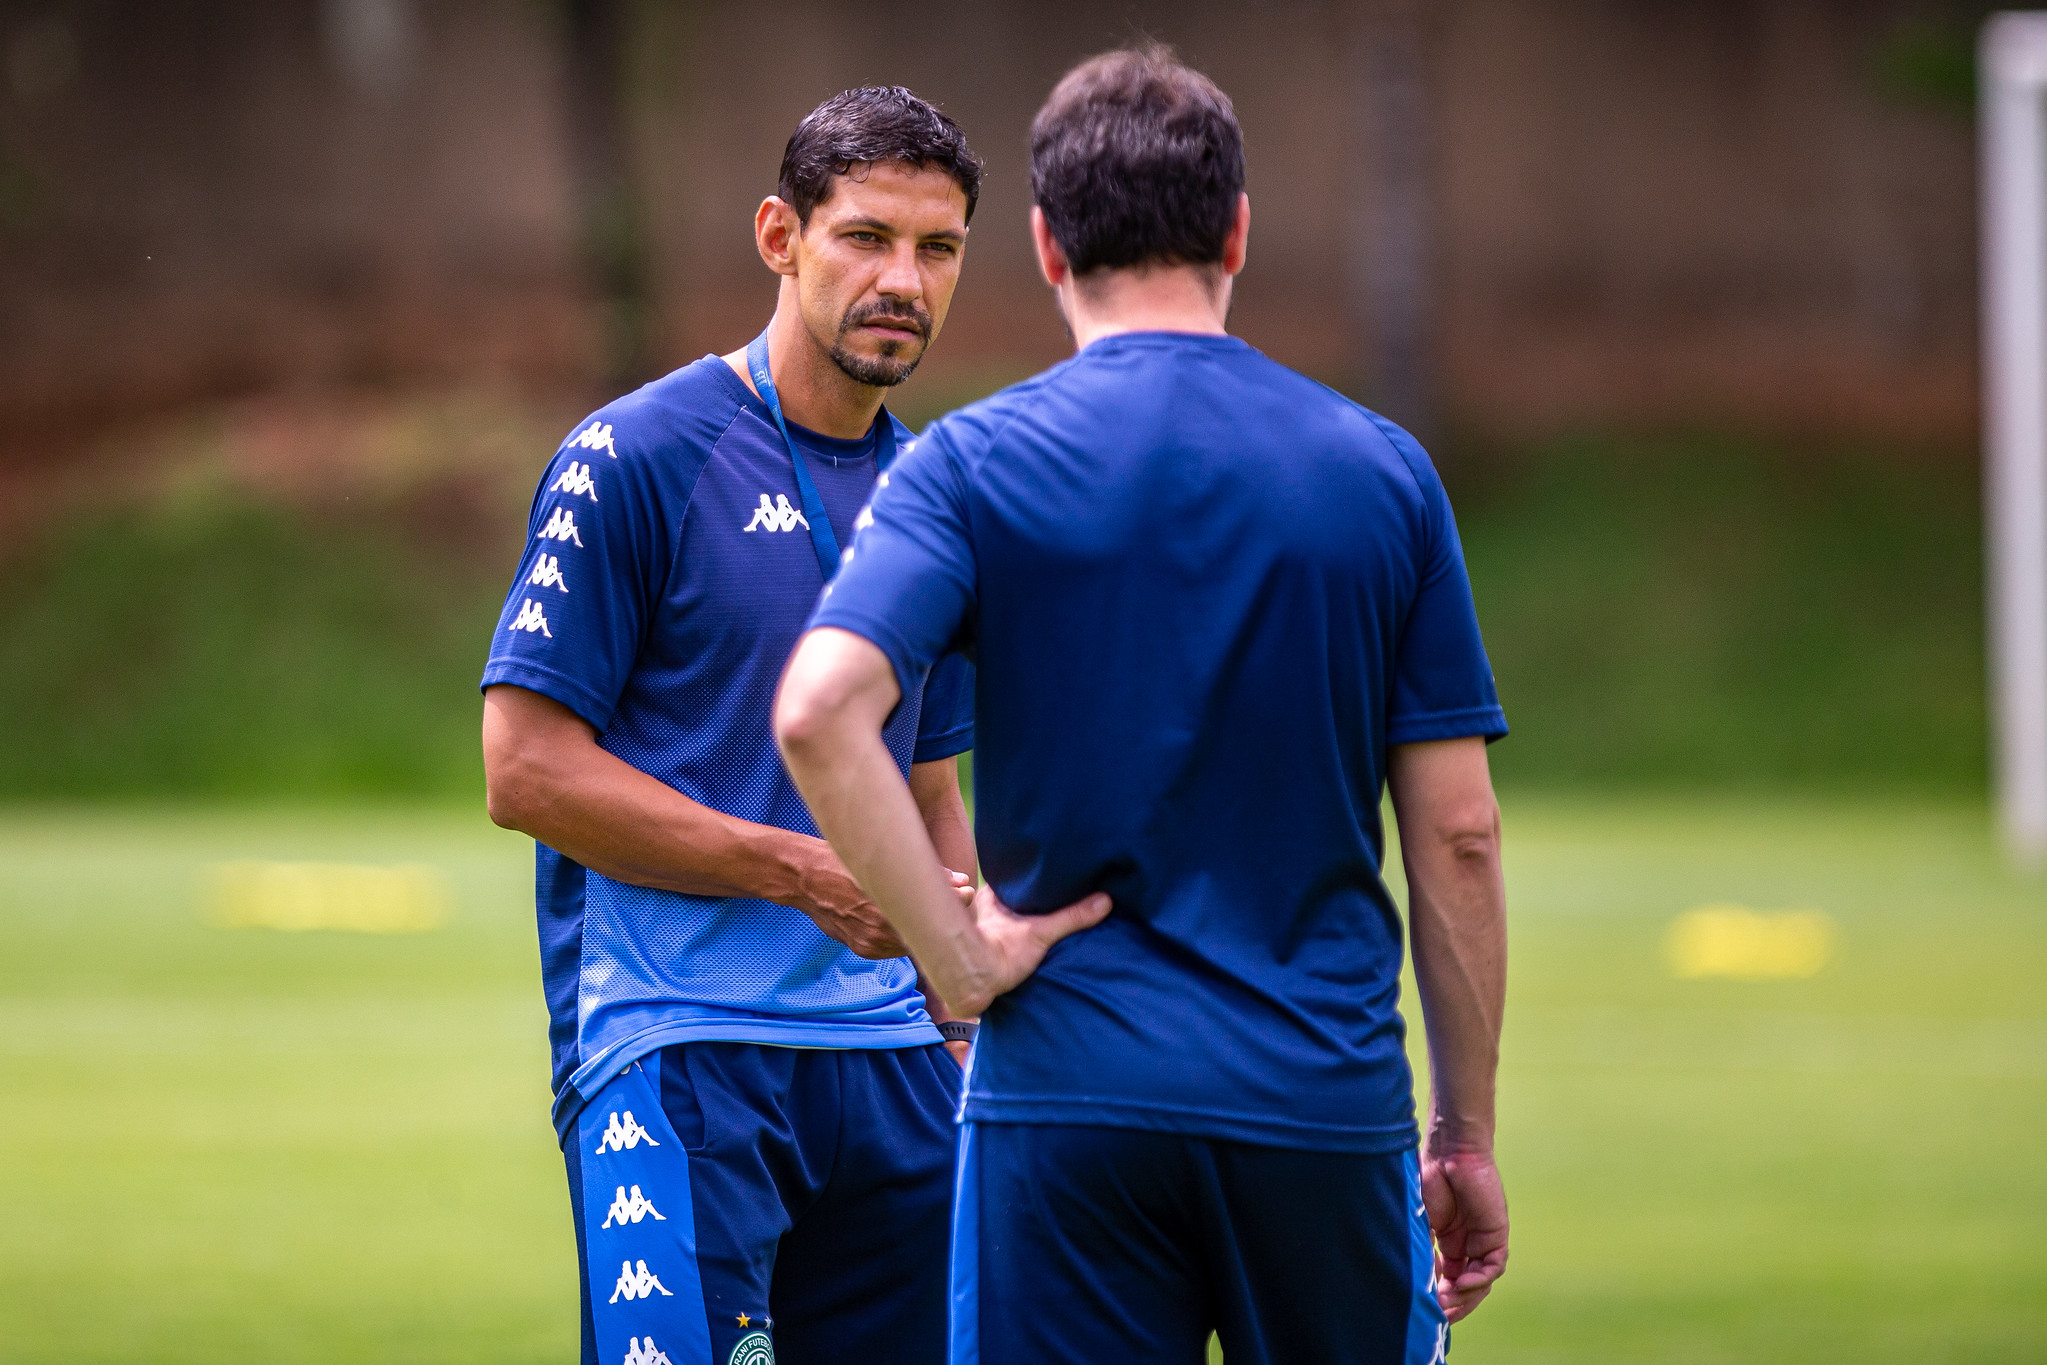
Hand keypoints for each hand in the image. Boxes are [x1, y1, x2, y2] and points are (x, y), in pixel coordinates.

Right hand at [795, 843, 973, 959]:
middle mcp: (879, 928)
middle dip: (940, 916)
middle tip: (954, 902)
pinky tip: (903, 920)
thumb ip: (925, 871)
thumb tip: (960, 880)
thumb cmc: (843, 860)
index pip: (932, 908)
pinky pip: (893, 947)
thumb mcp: (882, 857)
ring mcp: (870, 942)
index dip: (954, 900)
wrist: (804, 879)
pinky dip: (902, 934)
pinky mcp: (863, 949)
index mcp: (887, 902)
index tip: (967, 892)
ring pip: (911, 941)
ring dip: (922, 928)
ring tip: (929, 911)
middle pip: (925, 928)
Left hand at [938, 884, 1111, 1016]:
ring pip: (1007, 917)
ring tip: (1045, 917)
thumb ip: (1072, 917)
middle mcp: (985, 910)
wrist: (974, 986)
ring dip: (1022, 918)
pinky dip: (1018, 936)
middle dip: (1027, 898)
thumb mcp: (1041, 932)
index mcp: (992, 897)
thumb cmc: (999, 954)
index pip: (1012, 878)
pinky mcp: (988, 950)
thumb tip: (1104, 900)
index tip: (1047, 874)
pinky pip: (1006, 936)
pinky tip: (1033, 940)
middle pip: (1011, 897)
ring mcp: (985, 930)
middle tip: (1051, 895)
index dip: (1029, 877)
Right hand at [1421, 1147, 1507, 1322]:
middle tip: (1436, 1315)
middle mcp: (1467, 1243)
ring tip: (1445, 1304)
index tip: (1422, 1306)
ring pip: (1480, 1281)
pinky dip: (1478, 1279)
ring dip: (1465, 1296)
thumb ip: (1421, 1247)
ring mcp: (1482, 1239)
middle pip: (1465, 1285)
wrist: (1450, 1150)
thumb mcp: (1419, 1219)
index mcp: (1448, 1239)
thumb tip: (1413, 1279)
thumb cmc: (1430, 1176)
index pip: (1447, 1278)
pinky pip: (1493, 1266)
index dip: (1437, 1295)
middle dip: (1452, 1303)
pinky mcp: (1496, 1233)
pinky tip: (1459, 1282)